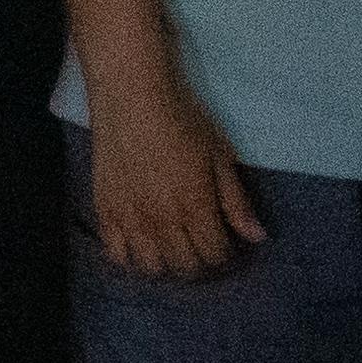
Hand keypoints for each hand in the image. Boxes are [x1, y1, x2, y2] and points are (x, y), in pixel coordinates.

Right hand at [88, 75, 263, 278]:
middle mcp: (161, 221)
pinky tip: (142, 243)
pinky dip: (130, 257)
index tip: (230, 247)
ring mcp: (129, 219)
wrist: (131, 94)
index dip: (227, 257)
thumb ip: (236, 201)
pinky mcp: (104, 210)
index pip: (214, 256)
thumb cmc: (182, 118)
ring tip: (175, 248)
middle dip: (202, 265)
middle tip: (206, 248)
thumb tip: (257, 237)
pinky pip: (115, 254)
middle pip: (185, 268)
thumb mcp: (219, 155)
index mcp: (194, 207)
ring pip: (150, 268)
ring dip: (168, 265)